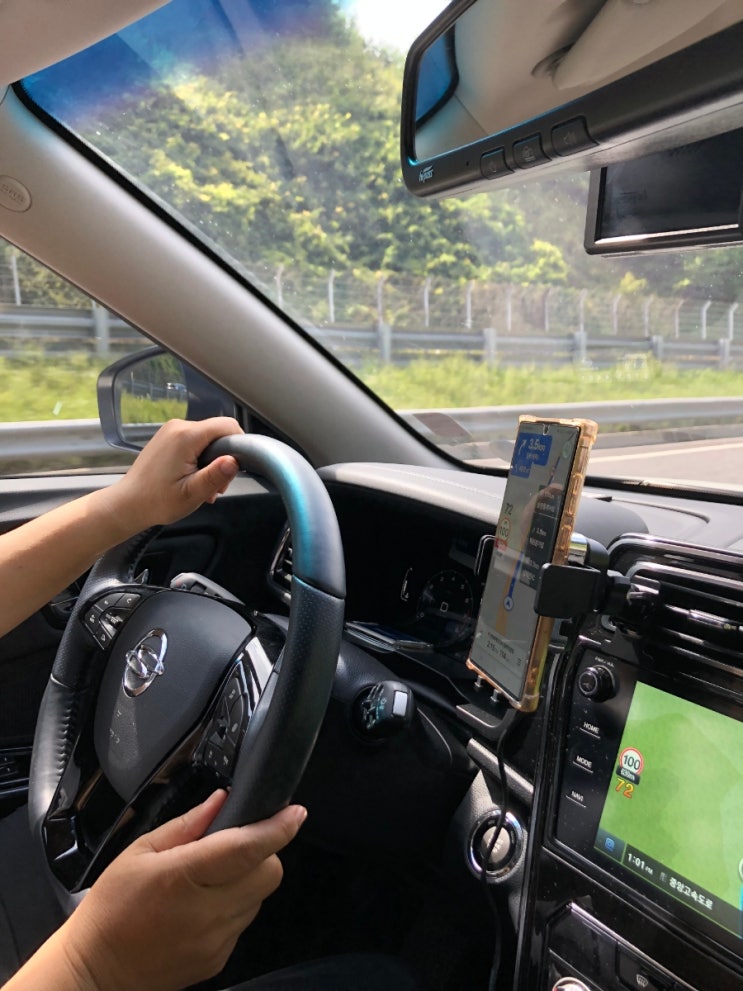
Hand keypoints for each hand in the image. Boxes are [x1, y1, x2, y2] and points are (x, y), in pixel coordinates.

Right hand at [58, 791, 305, 990]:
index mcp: (182, 877)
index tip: (295, 812)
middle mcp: (206, 912)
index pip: (246, 848)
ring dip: (246, 882)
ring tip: (209, 881)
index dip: (277, 828)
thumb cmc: (112, 908)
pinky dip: (233, 908)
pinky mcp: (219, 959)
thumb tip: (221, 801)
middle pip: (268, 873)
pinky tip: (202, 907)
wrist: (96, 973)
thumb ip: (187, 825)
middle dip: (262, 853)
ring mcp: (215, 940)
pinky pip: (244, 922)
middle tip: (235, 848)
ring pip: (259, 898)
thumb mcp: (139, 853)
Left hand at [107, 417, 242, 533]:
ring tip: (201, 486)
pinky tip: (192, 479)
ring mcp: (171, 431)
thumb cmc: (157, 501)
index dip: (238, 445)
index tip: (234, 469)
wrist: (128, 503)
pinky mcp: (168, 437)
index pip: (228, 426)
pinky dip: (200, 459)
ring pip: (208, 439)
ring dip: (211, 462)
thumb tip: (235, 461)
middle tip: (214, 486)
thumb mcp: (192, 493)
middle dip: (223, 458)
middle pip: (218, 433)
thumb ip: (215, 475)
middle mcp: (178, 427)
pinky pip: (195, 442)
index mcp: (186, 436)